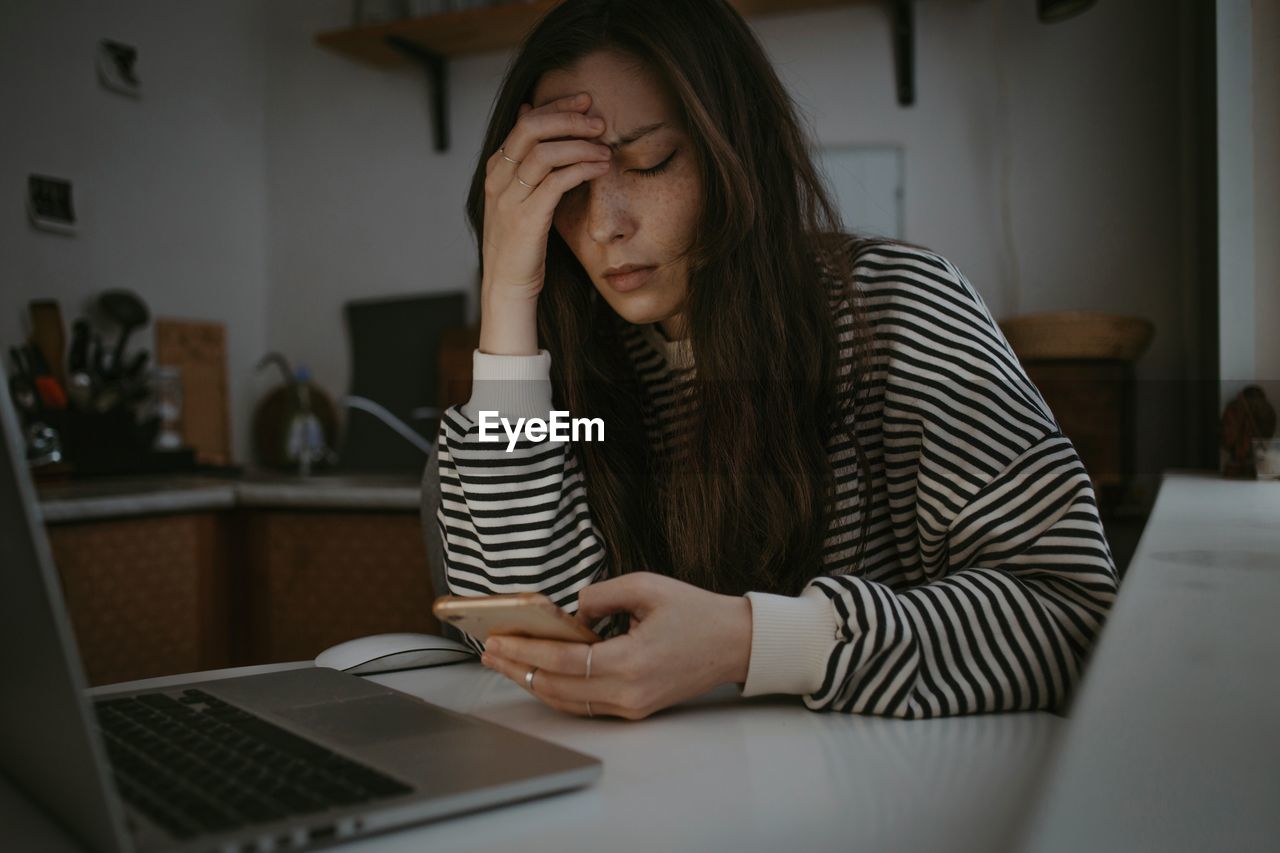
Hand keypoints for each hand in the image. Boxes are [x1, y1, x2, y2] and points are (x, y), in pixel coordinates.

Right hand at [479, 92, 612, 353]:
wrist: (508, 286)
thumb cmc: (521, 242)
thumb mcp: (520, 195)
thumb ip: (525, 158)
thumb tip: (530, 112)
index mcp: (496, 169)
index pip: (525, 121)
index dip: (557, 106)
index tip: (585, 100)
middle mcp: (498, 179)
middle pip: (532, 128)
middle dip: (569, 118)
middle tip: (598, 120)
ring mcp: (510, 199)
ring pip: (545, 152)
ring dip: (581, 145)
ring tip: (606, 148)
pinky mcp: (527, 219)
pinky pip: (557, 182)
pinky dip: (582, 169)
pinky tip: (601, 168)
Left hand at [480, 573, 753, 720]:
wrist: (735, 643)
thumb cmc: (696, 612)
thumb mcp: (646, 586)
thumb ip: (600, 595)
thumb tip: (570, 613)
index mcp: (632, 661)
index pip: (563, 663)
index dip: (525, 652)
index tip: (498, 641)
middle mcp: (628, 692)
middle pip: (556, 688)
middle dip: (517, 669)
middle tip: (490, 651)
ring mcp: (631, 706)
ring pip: (567, 701)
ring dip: (532, 682)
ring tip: (506, 662)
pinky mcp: (635, 709)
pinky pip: (584, 704)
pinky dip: (556, 689)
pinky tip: (538, 672)